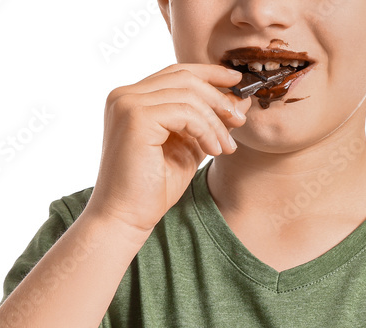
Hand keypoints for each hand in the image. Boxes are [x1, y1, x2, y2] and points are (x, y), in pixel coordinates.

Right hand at [84, 63, 251, 233]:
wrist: (126, 217)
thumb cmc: (152, 188)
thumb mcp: (188, 147)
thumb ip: (207, 122)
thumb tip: (240, 100)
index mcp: (132, 99)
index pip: (176, 72)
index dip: (209, 73)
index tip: (237, 81)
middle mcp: (124, 95)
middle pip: (184, 77)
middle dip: (219, 97)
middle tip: (239, 121)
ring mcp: (127, 104)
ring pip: (188, 95)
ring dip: (215, 121)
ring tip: (226, 147)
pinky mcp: (135, 118)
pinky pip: (185, 112)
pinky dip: (206, 130)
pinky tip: (212, 150)